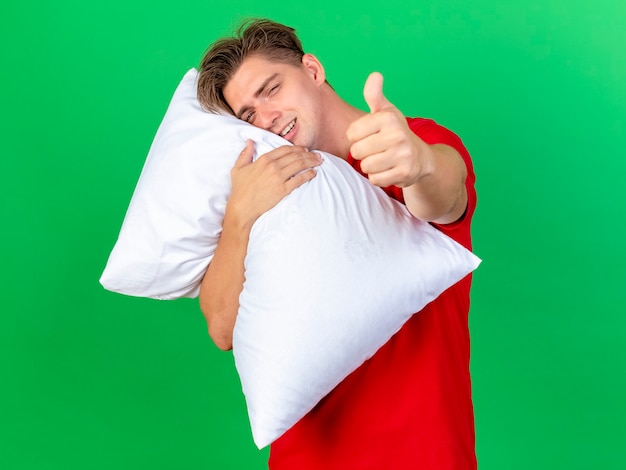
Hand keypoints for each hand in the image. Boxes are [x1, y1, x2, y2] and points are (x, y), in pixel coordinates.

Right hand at [227, 141, 321, 226]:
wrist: (242, 207)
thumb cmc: (239, 189)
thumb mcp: (238, 168)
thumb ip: (245, 153)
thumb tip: (249, 142)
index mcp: (264, 159)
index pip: (285, 149)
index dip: (297, 148)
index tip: (304, 149)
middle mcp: (273, 166)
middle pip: (295, 156)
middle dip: (308, 154)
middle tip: (317, 155)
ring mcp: (279, 178)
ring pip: (299, 165)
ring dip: (311, 162)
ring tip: (319, 161)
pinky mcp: (283, 190)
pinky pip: (299, 180)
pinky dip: (308, 175)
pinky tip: (313, 173)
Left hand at [347, 72, 432, 187]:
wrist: (421, 158)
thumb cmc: (396, 132)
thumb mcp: (386, 112)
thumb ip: (375, 95)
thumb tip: (375, 75)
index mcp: (388, 118)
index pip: (351, 133)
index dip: (357, 137)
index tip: (369, 135)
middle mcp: (397, 135)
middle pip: (357, 151)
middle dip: (363, 153)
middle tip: (376, 150)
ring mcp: (403, 155)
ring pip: (366, 167)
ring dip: (370, 166)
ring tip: (382, 159)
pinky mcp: (405, 173)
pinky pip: (376, 179)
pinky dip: (379, 178)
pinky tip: (389, 170)